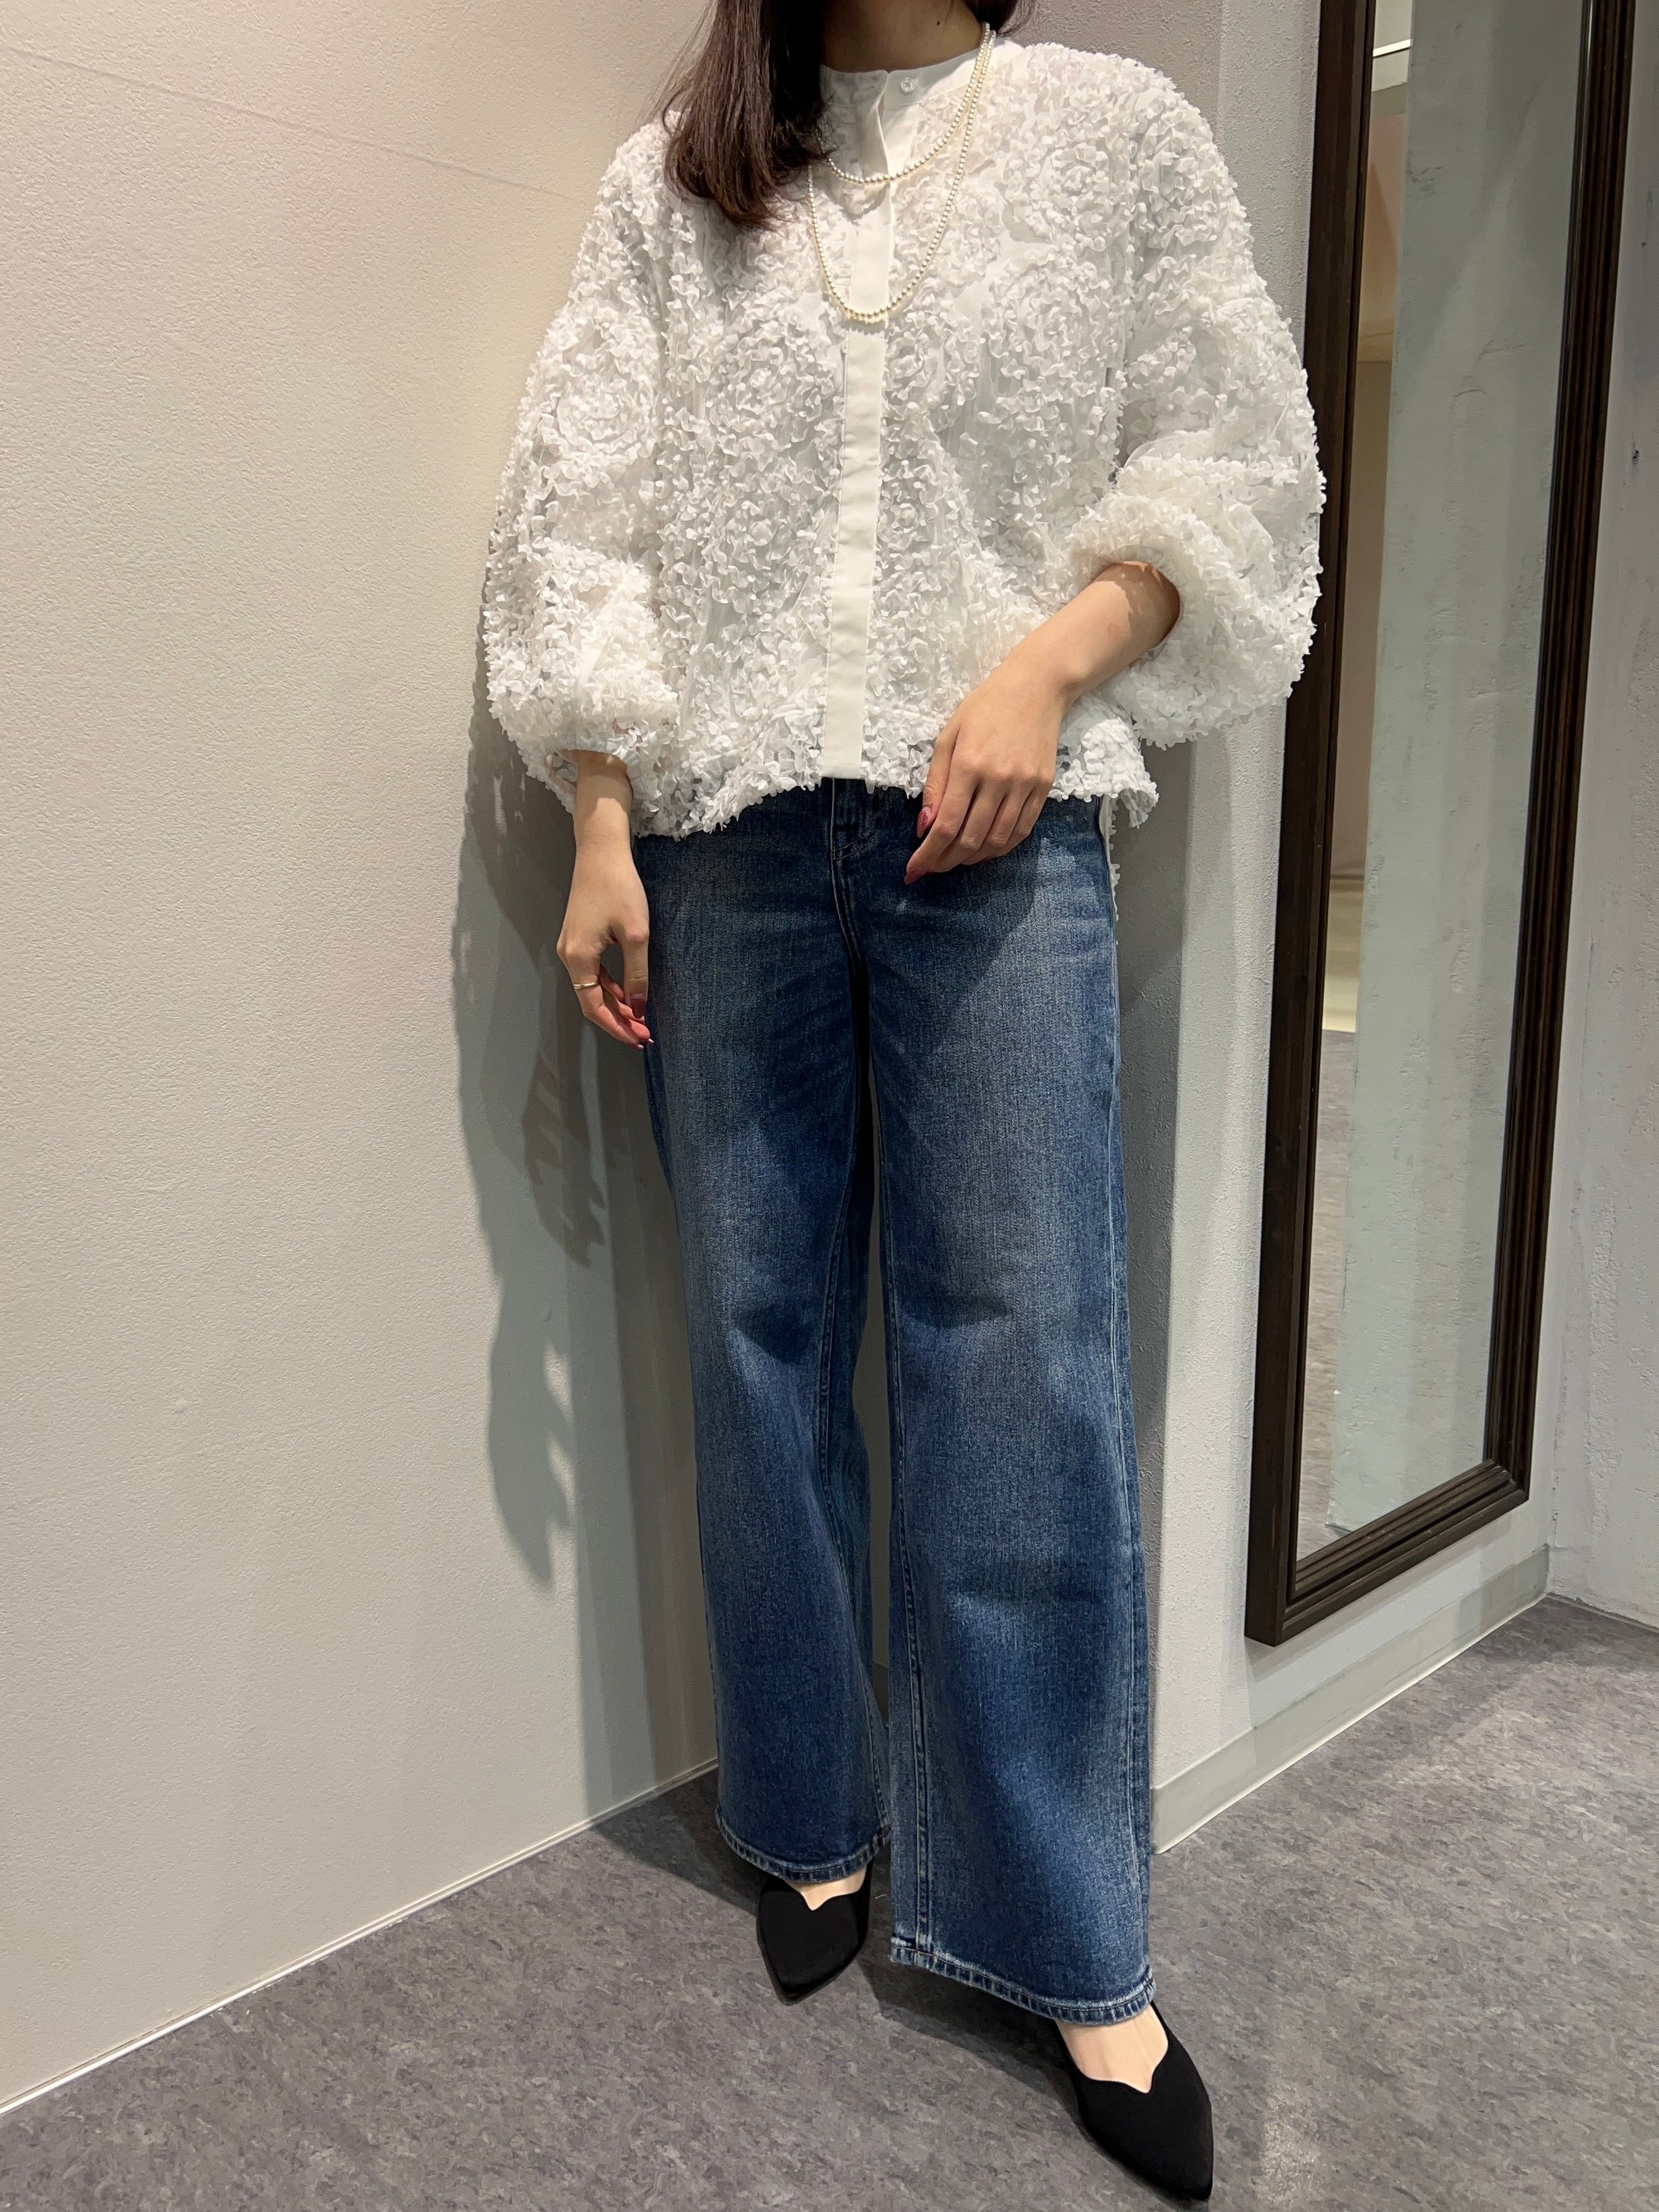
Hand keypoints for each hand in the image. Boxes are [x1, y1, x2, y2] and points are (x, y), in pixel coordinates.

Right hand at [558, 752, 651, 1048]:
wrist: (600, 851)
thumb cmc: (619, 888)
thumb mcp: (636, 934)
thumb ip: (637, 975)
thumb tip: (638, 1009)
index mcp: (579, 959)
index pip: (594, 1007)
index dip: (617, 1027)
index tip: (639, 1038)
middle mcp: (568, 956)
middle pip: (590, 1001)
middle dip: (617, 1020)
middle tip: (643, 1033)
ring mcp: (570, 946)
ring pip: (591, 988)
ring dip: (614, 1005)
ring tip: (639, 1018)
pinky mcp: (578, 936)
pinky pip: (591, 972)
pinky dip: (609, 986)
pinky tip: (627, 992)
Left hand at [904, 562, 1180, 884]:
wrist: (1037, 687)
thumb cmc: (985, 707)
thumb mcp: (948, 736)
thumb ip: (935, 782)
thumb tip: (925, 826)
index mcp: (969, 764)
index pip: (945, 824)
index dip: (927, 854)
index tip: (913, 870)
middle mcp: (998, 779)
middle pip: (969, 839)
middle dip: (945, 862)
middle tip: (930, 869)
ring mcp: (1024, 786)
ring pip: (996, 841)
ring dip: (970, 859)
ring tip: (953, 861)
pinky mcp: (1043, 788)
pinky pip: (1021, 832)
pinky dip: (999, 848)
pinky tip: (982, 851)